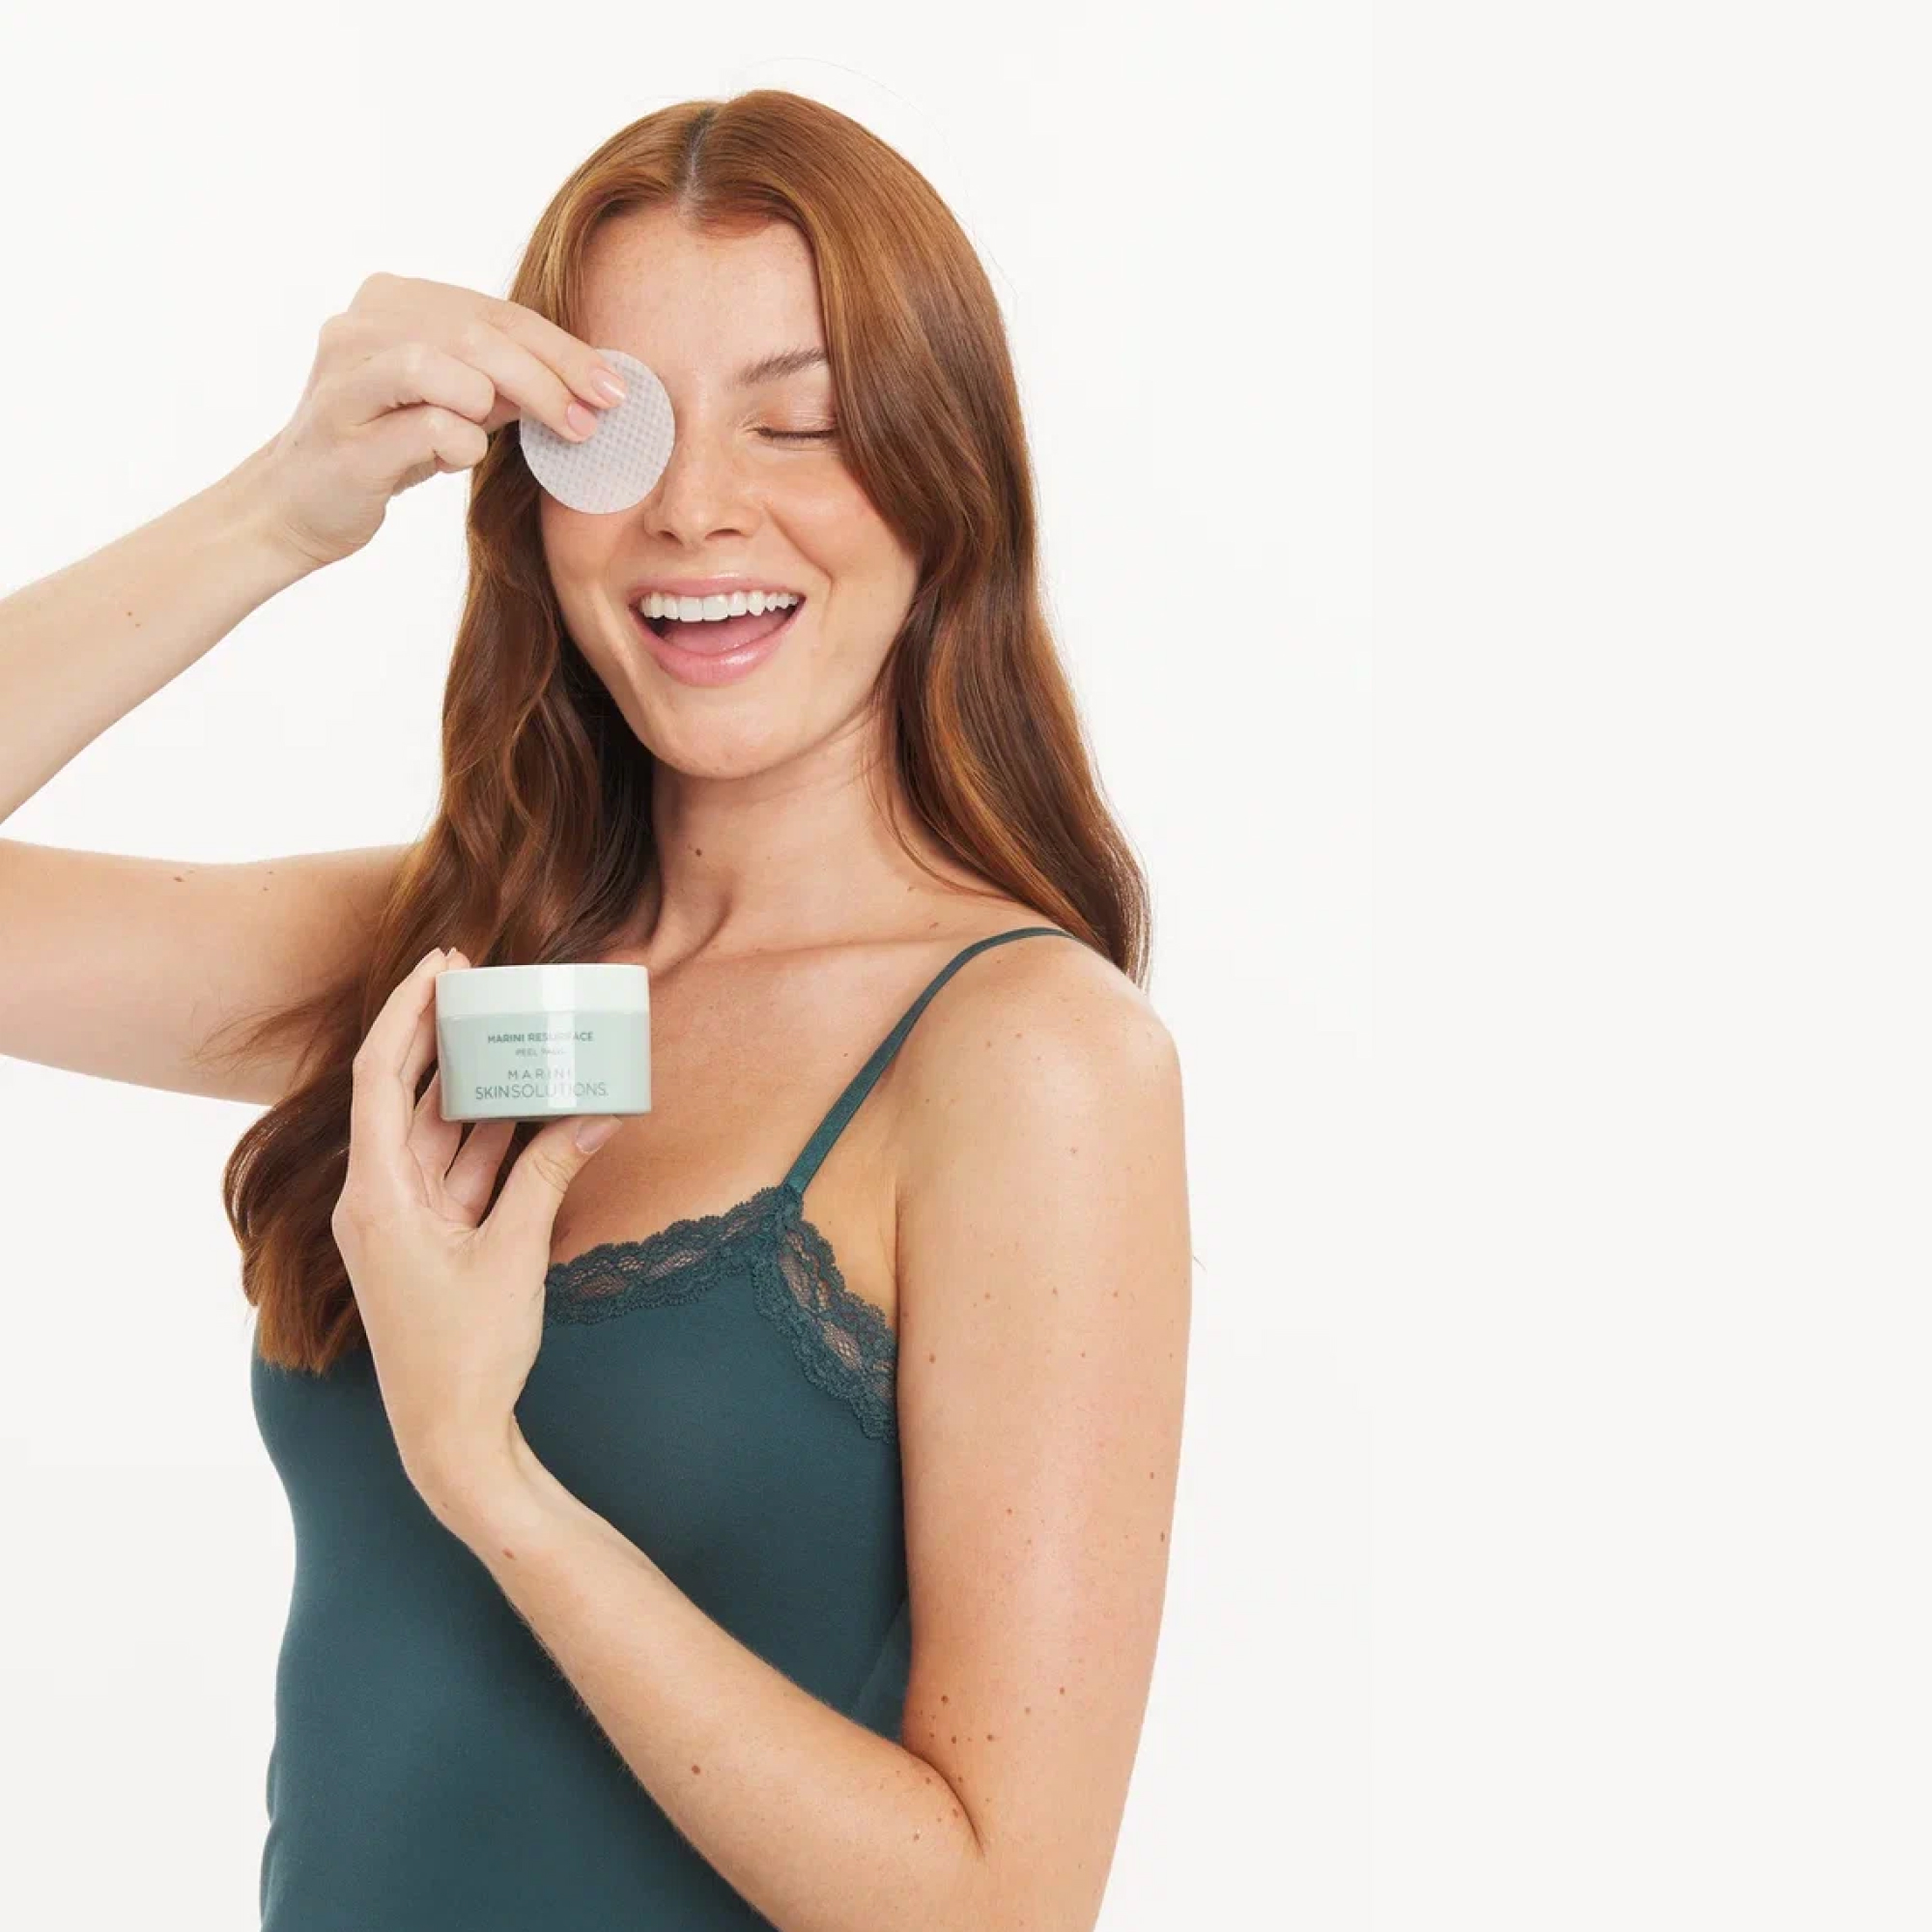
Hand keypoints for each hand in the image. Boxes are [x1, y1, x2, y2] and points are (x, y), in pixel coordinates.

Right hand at [256, 271, 631, 570]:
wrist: (298, 505)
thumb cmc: (385, 449)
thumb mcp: (455, 404)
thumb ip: (505, 382)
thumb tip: (589, 382)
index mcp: (390, 302)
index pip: (495, 312)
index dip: (563, 349)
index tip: (614, 389)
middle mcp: (360, 326)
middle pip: (477, 332)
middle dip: (551, 376)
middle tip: (593, 418)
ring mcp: (344, 378)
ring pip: (446, 364)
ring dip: (511, 399)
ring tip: (542, 433)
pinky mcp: (343, 435)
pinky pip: (425, 425)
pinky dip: (460, 444)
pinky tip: (460, 459)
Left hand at [330, 944, 621, 1504]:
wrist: (449, 1436)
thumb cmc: (467, 1354)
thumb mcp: (516, 1254)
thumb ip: (551, 1173)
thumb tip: (601, 1111)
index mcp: (375, 1197)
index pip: (379, 1078)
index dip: (407, 1013)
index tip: (442, 964)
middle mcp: (377, 1199)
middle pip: (405, 1093)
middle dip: (439, 1032)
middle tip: (479, 977)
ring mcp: (401, 1218)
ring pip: (437, 1129)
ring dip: (473, 1083)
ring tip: (514, 1028)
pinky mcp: (428, 1238)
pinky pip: (458, 1168)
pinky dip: (491, 1136)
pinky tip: (529, 1100)